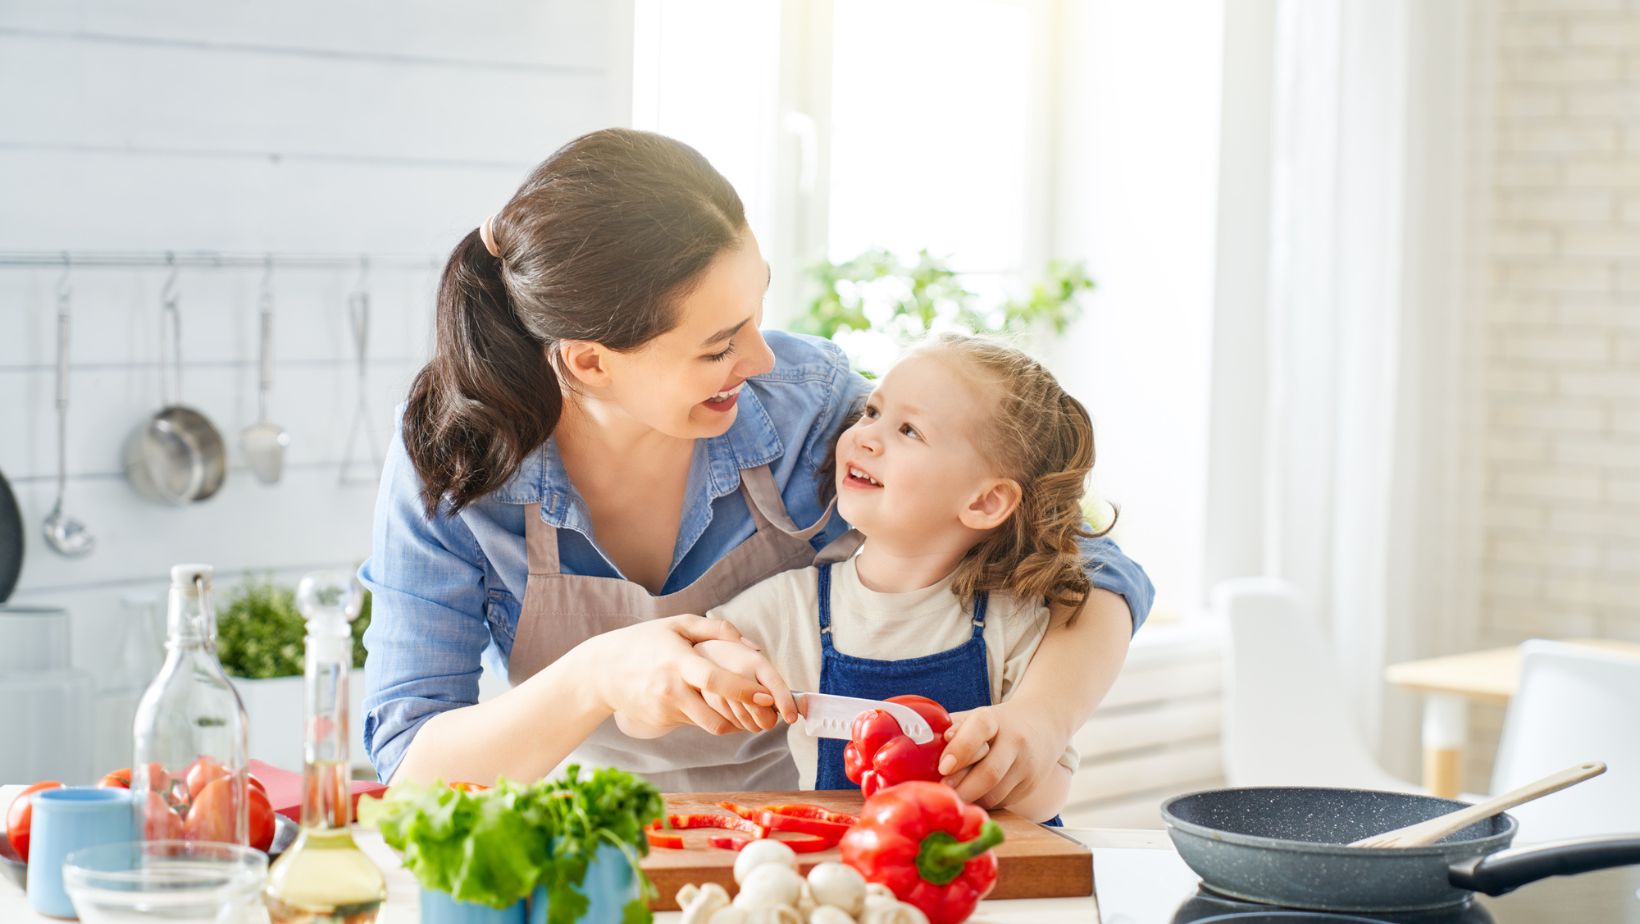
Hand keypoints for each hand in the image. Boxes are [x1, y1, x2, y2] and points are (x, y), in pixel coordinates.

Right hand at [577, 615, 777, 737]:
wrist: (601, 671)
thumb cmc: (645, 641)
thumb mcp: (677, 624)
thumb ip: (717, 629)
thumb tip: (753, 646)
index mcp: (677, 661)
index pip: (714, 680)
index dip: (742, 690)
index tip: (766, 695)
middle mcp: (670, 689)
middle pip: (714, 718)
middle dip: (742, 719)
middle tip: (762, 710)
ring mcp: (664, 709)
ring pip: (708, 725)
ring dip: (728, 720)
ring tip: (739, 705)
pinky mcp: (661, 721)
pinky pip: (694, 723)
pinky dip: (706, 715)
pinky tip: (706, 702)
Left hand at [938, 701, 1063, 808]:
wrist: (1043, 723)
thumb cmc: (996, 723)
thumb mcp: (976, 717)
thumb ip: (952, 730)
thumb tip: (922, 748)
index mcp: (995, 719)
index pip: (979, 729)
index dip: (961, 748)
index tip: (943, 766)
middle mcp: (1015, 741)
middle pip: (989, 772)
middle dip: (962, 789)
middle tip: (941, 794)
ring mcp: (1026, 765)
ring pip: (995, 793)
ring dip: (971, 800)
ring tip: (952, 799)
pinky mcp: (1031, 784)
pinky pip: (1003, 802)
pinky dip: (984, 804)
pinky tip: (972, 800)